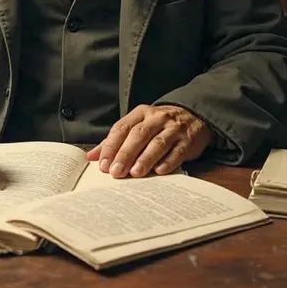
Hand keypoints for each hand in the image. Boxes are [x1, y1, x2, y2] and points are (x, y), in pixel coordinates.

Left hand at [87, 104, 213, 177]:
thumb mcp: (138, 126)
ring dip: (146, 158)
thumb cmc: (159, 125)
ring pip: (158, 142)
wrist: (194, 115)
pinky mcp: (188, 140)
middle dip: (126, 153)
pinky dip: (168, 161)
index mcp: (140, 113)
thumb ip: (116, 141)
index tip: (102, 164)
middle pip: (138, 135)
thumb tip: (92, 156)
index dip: (111, 146)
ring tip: (135, 173)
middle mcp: (156, 118)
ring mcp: (173, 128)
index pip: (122, 128)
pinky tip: (160, 171)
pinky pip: (178, 150)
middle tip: (116, 172)